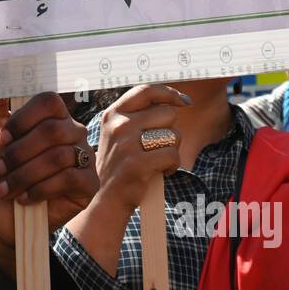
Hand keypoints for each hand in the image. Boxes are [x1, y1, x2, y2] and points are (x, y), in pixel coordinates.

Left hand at [0, 93, 96, 273]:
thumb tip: (1, 67)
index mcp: (47, 117)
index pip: (49, 101)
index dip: (23, 119)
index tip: (0, 139)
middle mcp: (69, 133)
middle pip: (54, 130)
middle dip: (20, 153)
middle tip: (0, 168)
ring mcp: (81, 158)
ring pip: (59, 156)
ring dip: (24, 174)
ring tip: (7, 187)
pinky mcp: (87, 185)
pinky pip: (69, 178)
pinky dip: (40, 189)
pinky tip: (25, 198)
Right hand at [94, 84, 190, 212]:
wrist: (105, 198)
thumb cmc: (119, 165)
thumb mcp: (118, 133)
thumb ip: (138, 116)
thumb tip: (171, 102)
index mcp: (113, 114)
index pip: (146, 91)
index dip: (168, 93)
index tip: (184, 102)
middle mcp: (118, 125)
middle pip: (167, 114)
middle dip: (171, 131)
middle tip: (160, 147)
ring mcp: (126, 145)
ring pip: (173, 135)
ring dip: (173, 150)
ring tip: (158, 161)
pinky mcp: (136, 164)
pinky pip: (172, 156)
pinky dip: (172, 166)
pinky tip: (161, 172)